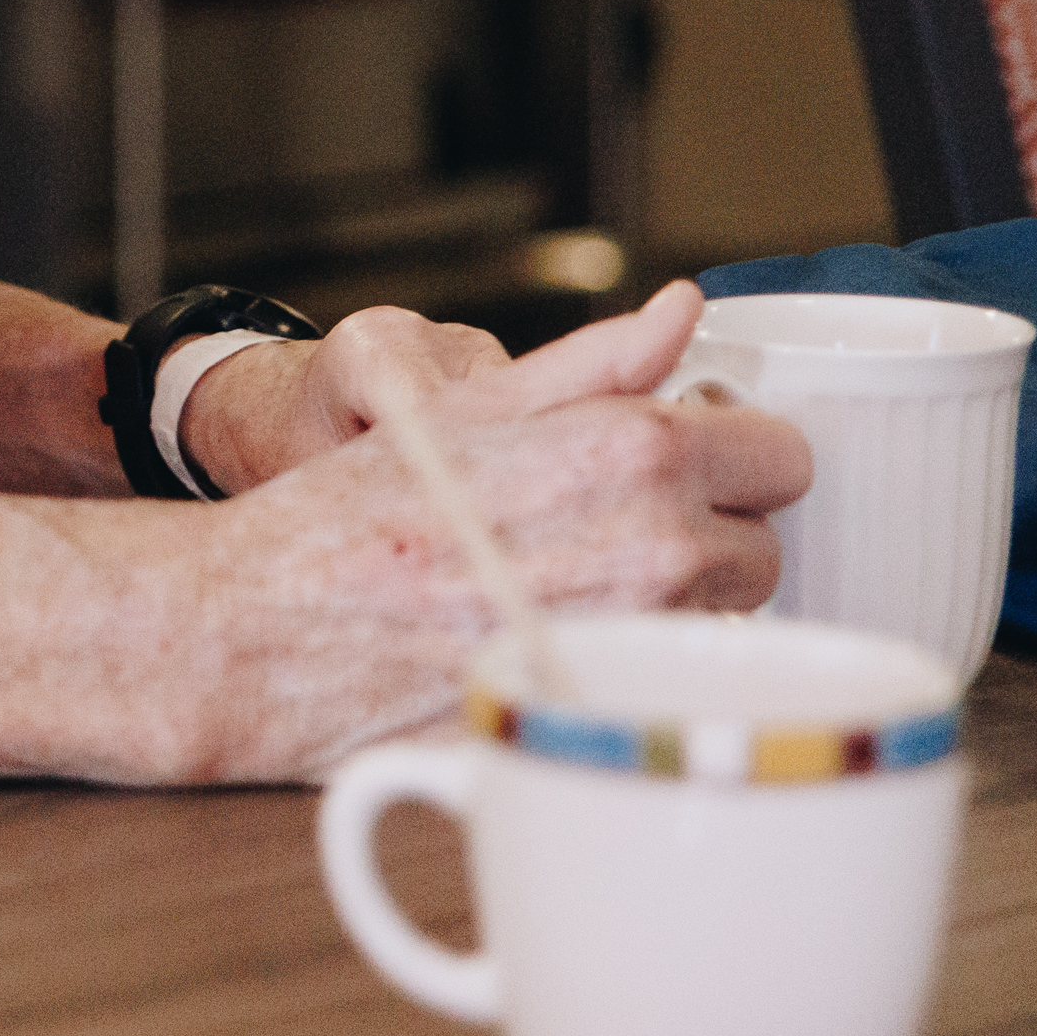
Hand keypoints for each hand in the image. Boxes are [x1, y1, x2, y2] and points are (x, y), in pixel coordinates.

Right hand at [145, 282, 812, 781]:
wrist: (255, 633)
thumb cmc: (343, 518)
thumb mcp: (465, 403)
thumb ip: (597, 359)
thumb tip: (681, 312)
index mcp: (633, 455)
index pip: (782, 456)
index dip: (726, 454)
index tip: (674, 463)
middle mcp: (657, 553)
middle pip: (764, 547)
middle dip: (703, 533)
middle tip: (600, 530)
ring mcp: (641, 648)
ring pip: (724, 624)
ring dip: (673, 607)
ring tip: (565, 590)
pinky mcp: (616, 723)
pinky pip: (672, 693)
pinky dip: (634, 673)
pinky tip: (555, 651)